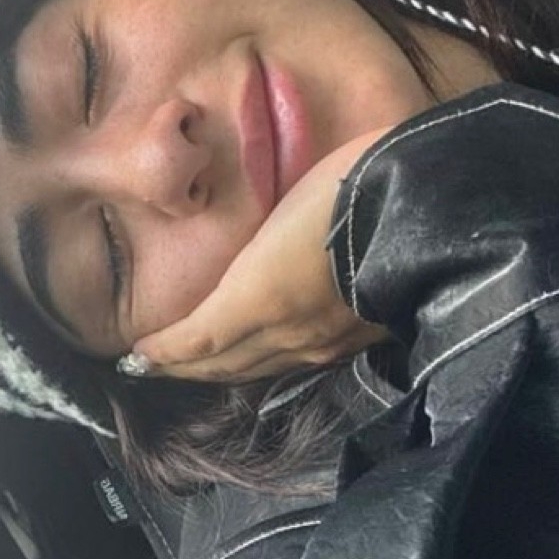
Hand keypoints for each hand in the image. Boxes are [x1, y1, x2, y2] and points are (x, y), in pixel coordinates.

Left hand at [128, 128, 390, 383]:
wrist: (424, 203)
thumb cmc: (344, 187)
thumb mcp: (278, 213)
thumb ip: (248, 261)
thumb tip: (228, 284)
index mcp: (260, 300)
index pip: (198, 340)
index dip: (165, 352)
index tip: (134, 356)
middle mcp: (287, 333)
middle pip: (223, 363)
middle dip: (184, 367)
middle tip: (152, 369)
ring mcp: (324, 342)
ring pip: (258, 368)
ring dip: (221, 371)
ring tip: (196, 369)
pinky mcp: (354, 340)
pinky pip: (295, 364)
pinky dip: (263, 366)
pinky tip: (261, 360)